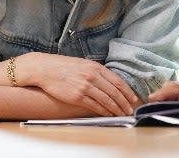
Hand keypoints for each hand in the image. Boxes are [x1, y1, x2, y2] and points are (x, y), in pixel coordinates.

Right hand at [23, 53, 139, 115]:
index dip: (128, 92)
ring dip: (116, 109)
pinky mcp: (77, 97)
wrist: (45, 69)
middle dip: (125, 103)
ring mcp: (85, 87)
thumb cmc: (64, 67)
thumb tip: (110, 82)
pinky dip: (104, 111)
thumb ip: (98, 72)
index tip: (133, 99)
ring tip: (121, 114)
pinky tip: (108, 114)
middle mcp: (93, 76)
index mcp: (97, 67)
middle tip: (130, 110)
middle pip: (115, 92)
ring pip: (107, 100)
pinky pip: (94, 106)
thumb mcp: (85, 64)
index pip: (118, 81)